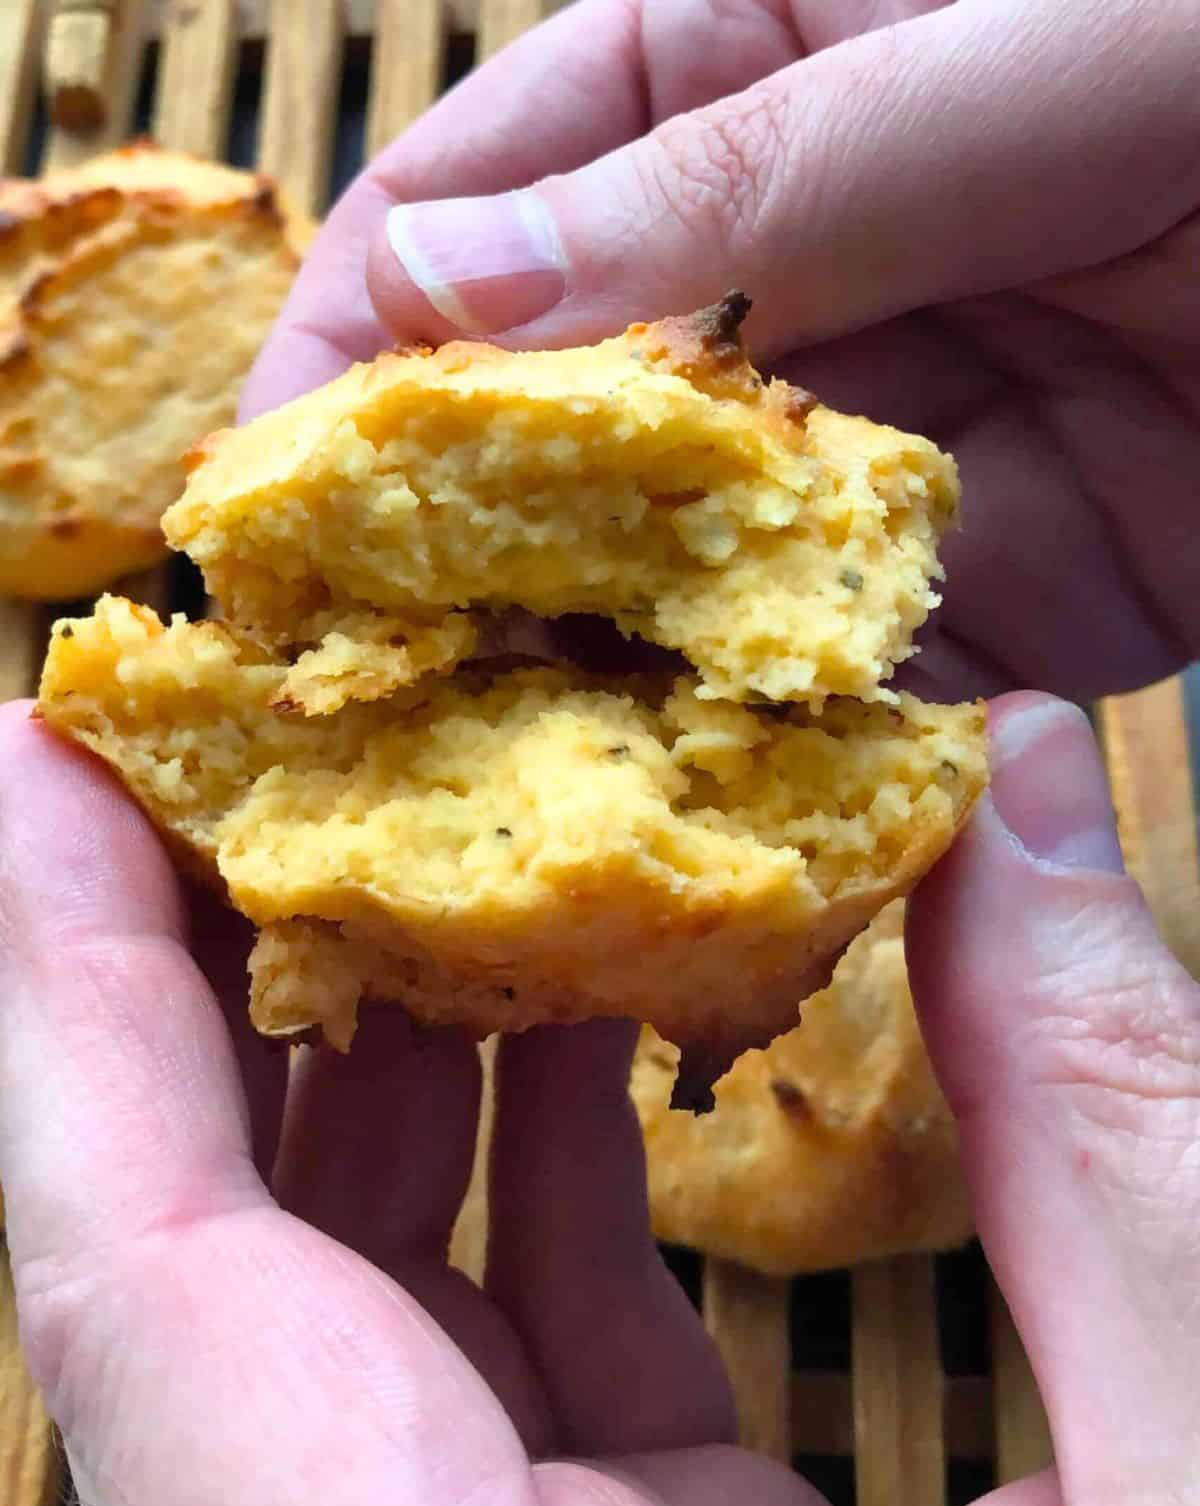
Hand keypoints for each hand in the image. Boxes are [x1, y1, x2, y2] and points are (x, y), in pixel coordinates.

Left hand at [2, 687, 1198, 1505]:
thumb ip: (1117, 1161)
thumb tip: (1009, 798)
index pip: (165, 1346)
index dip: (66, 1029)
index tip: (34, 766)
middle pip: (213, 1312)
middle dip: (181, 995)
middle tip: (205, 741)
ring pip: (344, 1323)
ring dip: (356, 1053)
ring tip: (387, 824)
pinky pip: (494, 1354)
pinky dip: (506, 1156)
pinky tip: (552, 999)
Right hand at [245, 0, 1199, 705]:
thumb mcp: (1007, 50)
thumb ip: (739, 171)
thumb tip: (451, 283)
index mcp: (738, 69)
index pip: (486, 199)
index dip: (359, 337)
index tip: (265, 485)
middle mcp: (774, 265)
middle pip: (549, 413)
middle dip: (442, 540)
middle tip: (333, 676)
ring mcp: (861, 442)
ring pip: (662, 565)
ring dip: (575, 665)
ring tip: (465, 773)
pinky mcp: (963, 585)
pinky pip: (819, 673)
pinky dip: (749, 740)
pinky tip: (665, 803)